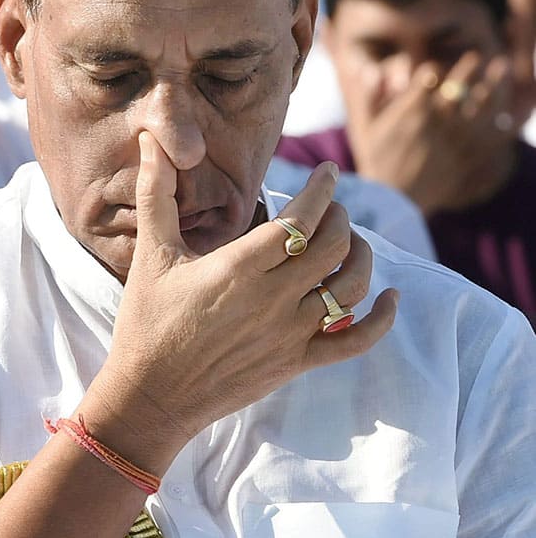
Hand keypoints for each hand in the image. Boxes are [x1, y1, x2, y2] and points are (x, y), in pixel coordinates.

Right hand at [86, 132, 397, 469]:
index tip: (328, 173)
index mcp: (239, 267)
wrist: (152, 396)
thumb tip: (151, 141)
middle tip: (330, 207)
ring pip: (350, 286)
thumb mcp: (151, 255)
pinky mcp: (297, 362)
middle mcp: (272, 298)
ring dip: (360, 256)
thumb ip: (156, 193)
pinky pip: (355, 341)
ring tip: (350, 241)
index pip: (301, 220)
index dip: (322, 190)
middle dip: (340, 217)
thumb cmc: (147, 322)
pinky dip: (381, 319)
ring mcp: (289, 333)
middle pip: (333, 246)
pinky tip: (390, 298)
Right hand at [349, 53, 515, 214]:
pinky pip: (492, 134)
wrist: (393, 199)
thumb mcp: (366, 127)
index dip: (432, 70)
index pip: (430, 75)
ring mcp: (455, 139)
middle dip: (468, 67)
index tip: (433, 71)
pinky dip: (503, 119)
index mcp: (410, 110)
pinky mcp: (467, 157)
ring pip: (482, 104)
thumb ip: (370, 96)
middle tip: (476, 57)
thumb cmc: (377, 161)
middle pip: (459, 84)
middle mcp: (436, 120)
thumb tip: (370, 69)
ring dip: (493, 84)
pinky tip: (506, 109)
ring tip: (500, 69)